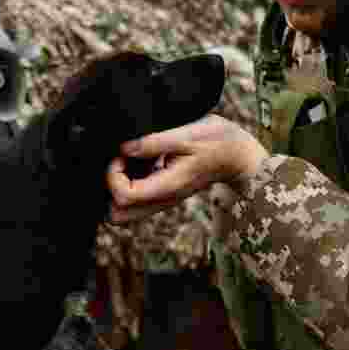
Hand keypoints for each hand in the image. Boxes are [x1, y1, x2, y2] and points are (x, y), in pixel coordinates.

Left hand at [107, 114, 268, 223]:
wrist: (237, 154)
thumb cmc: (217, 142)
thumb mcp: (187, 135)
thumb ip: (154, 142)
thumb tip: (125, 148)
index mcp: (167, 187)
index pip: (124, 196)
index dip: (113, 175)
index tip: (122, 155)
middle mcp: (163, 199)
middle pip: (119, 215)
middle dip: (110, 188)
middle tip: (121, 162)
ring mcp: (163, 199)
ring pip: (126, 210)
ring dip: (120, 187)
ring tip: (132, 160)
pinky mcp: (164, 192)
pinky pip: (137, 198)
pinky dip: (131, 182)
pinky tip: (142, 160)